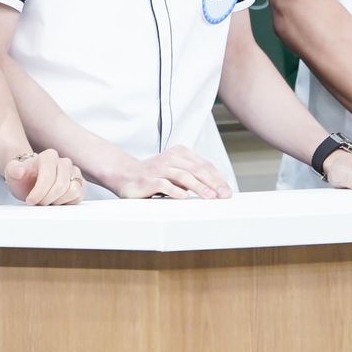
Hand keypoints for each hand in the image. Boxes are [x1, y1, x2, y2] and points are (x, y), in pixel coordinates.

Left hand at [3, 149, 84, 205]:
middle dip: (47, 199)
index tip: (30, 200)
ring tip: (46, 201)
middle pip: (61, 186)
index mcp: (49, 156)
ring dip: (57, 201)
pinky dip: (66, 202)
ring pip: (72, 191)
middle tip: (37, 202)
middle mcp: (64, 162)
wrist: (30, 181)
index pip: (48, 176)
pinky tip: (55, 200)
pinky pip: (79, 196)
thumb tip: (19, 171)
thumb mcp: (12, 173)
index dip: (39, 192)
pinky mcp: (80, 184)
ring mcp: (74, 172)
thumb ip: (14, 170)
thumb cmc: (23, 177)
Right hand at [98, 146, 230, 199]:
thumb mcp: (175, 172)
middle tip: (223, 195)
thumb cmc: (153, 176)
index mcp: (180, 153)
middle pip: (197, 170)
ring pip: (183, 176)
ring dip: (199, 187)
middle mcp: (170, 158)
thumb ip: (192, 176)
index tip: (227, 191)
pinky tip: (185, 197)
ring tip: (210, 197)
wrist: (124, 175)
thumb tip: (216, 189)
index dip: (217, 178)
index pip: (204, 165)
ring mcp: (158, 168)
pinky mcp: (148, 180)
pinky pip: (164, 184)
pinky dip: (175, 191)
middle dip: (213, 183)